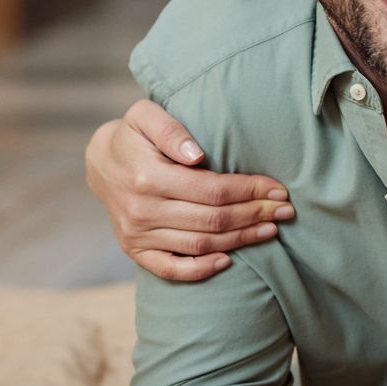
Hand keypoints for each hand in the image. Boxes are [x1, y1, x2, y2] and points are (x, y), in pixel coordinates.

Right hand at [84, 98, 294, 281]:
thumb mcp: (146, 116)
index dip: (250, 191)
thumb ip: (171, 130)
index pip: (212, 190)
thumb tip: (198, 155)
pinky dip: (201, 269)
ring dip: (240, 240)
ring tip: (271, 230)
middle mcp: (142, 211)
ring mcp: (137, 235)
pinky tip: (229, 260)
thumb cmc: (133, 135)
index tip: (279, 189)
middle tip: (286, 211)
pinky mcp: (135, 250)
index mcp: (148, 177)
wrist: (100, 162)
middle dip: (255, 215)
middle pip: (212, 220)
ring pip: (200, 244)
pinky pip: (171, 269)